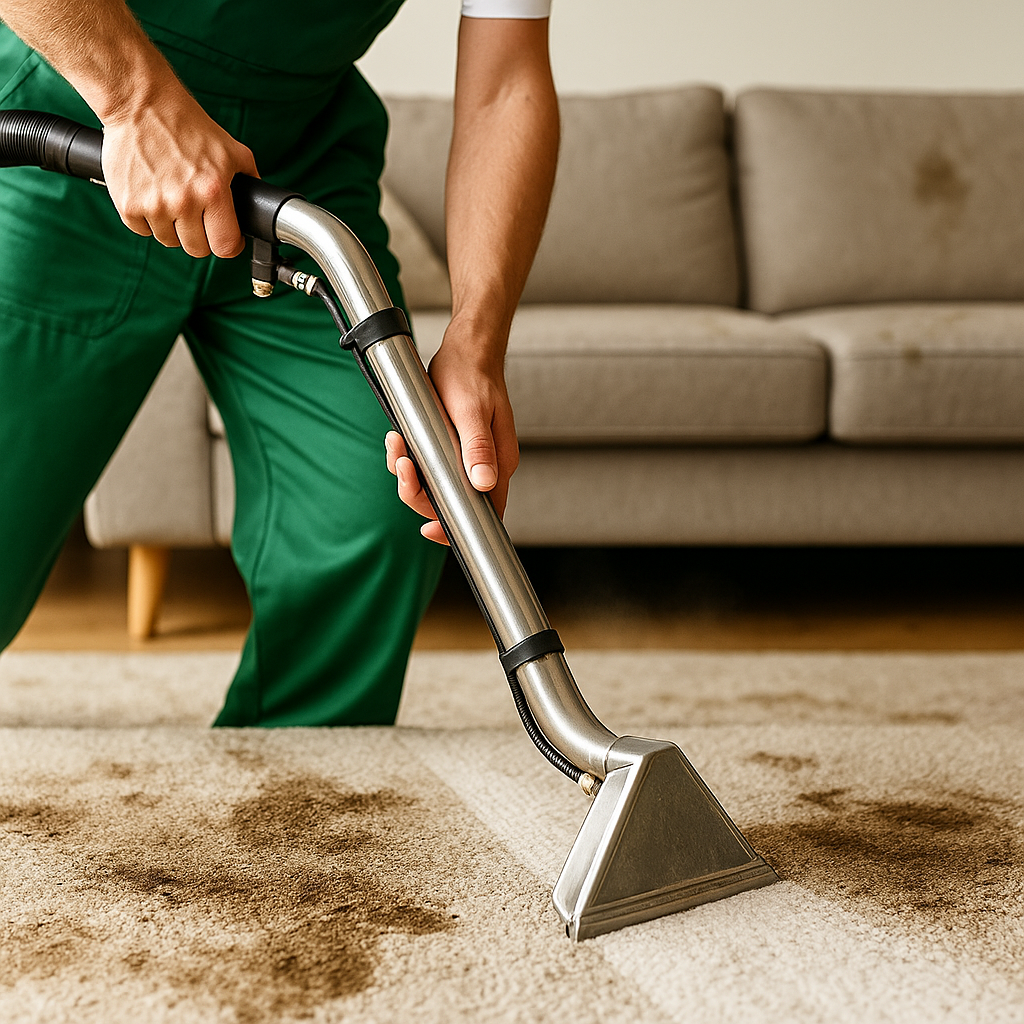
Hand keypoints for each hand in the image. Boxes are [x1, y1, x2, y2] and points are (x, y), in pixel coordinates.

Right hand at [101, 84, 257, 258]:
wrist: (140, 102)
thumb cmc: (187, 124)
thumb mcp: (232, 150)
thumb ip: (250, 179)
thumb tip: (259, 204)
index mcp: (212, 191)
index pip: (226, 246)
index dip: (229, 245)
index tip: (226, 238)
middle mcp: (183, 201)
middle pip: (197, 249)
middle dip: (201, 237)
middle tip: (197, 216)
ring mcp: (153, 205)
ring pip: (169, 241)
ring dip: (172, 227)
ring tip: (172, 199)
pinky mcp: (127, 204)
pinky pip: (142, 230)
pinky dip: (147, 219)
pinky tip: (151, 195)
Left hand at [385, 325, 518, 544]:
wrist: (466, 349)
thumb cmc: (471, 376)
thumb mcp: (472, 411)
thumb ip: (478, 448)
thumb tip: (484, 483)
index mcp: (498, 463)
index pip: (485, 512)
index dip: (456, 526)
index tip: (430, 530)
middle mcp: (486, 466)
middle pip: (453, 502)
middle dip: (420, 492)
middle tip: (403, 465)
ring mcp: (469, 458)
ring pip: (436, 485)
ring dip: (409, 473)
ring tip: (396, 445)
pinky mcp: (453, 448)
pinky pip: (429, 467)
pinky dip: (409, 459)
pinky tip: (399, 439)